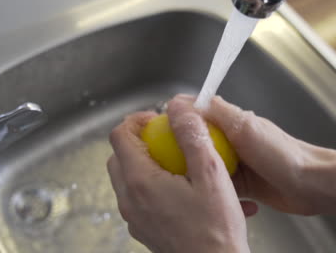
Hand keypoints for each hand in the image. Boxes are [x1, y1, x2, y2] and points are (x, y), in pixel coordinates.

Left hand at [107, 97, 249, 252]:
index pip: (120, 135)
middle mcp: (131, 201)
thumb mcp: (210, 173)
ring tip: (182, 163)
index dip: (138, 119)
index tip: (159, 118)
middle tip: (168, 138)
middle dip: (141, 140)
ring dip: (150, 163)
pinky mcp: (146, 229)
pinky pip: (143, 198)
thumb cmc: (216, 229)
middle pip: (120, 156)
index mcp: (140, 182)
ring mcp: (136, 218)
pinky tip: (189, 189)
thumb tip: (177, 107)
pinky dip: (158, 185)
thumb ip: (191, 136)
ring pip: (130, 178)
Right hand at [173, 94, 320, 215]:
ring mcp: (234, 161)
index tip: (156, 130)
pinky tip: (200, 193)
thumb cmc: (282, 155)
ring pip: (203, 163)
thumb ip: (216, 112)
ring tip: (176, 179)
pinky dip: (208, 187)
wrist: (309, 185)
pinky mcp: (239, 182)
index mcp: (230, 120)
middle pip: (195, 140)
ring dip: (192, 170)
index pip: (195, 113)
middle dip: (178, 148)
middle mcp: (230, 139)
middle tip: (161, 160)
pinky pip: (216, 182)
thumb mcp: (244, 128)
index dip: (175, 119)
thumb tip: (182, 100)